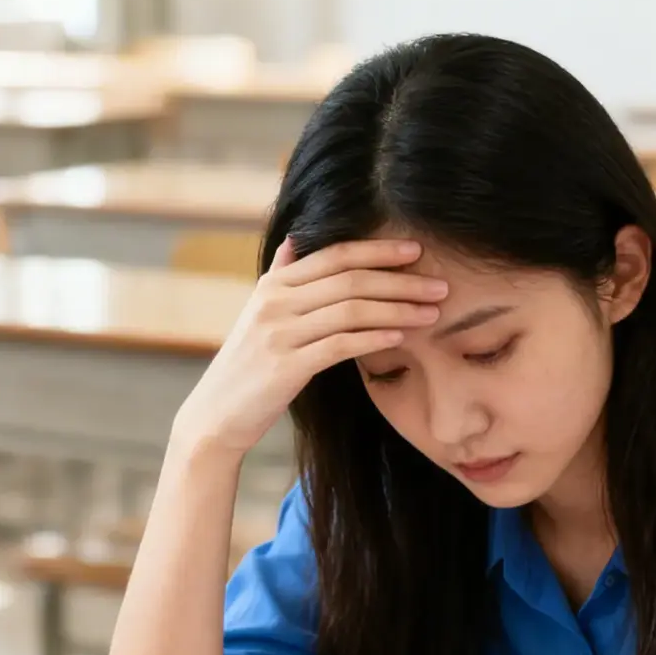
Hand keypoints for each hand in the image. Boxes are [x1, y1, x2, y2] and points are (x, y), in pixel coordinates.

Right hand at [171, 236, 449, 457]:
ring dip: (398, 310)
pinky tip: (402, 339)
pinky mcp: (286, 367)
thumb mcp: (258, 313)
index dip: (378, 250)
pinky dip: (374, 339)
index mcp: (274, 284)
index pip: (335, 255)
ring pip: (350, 310)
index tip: (416, 251)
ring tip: (432, 313)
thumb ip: (280, 275)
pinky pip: (339, 345)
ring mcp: (279, 333)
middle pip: (350, 279)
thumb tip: (295, 241)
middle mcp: (275, 302)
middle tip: (440, 285)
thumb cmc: (248, 364)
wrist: (216, 413)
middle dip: (400, 280)